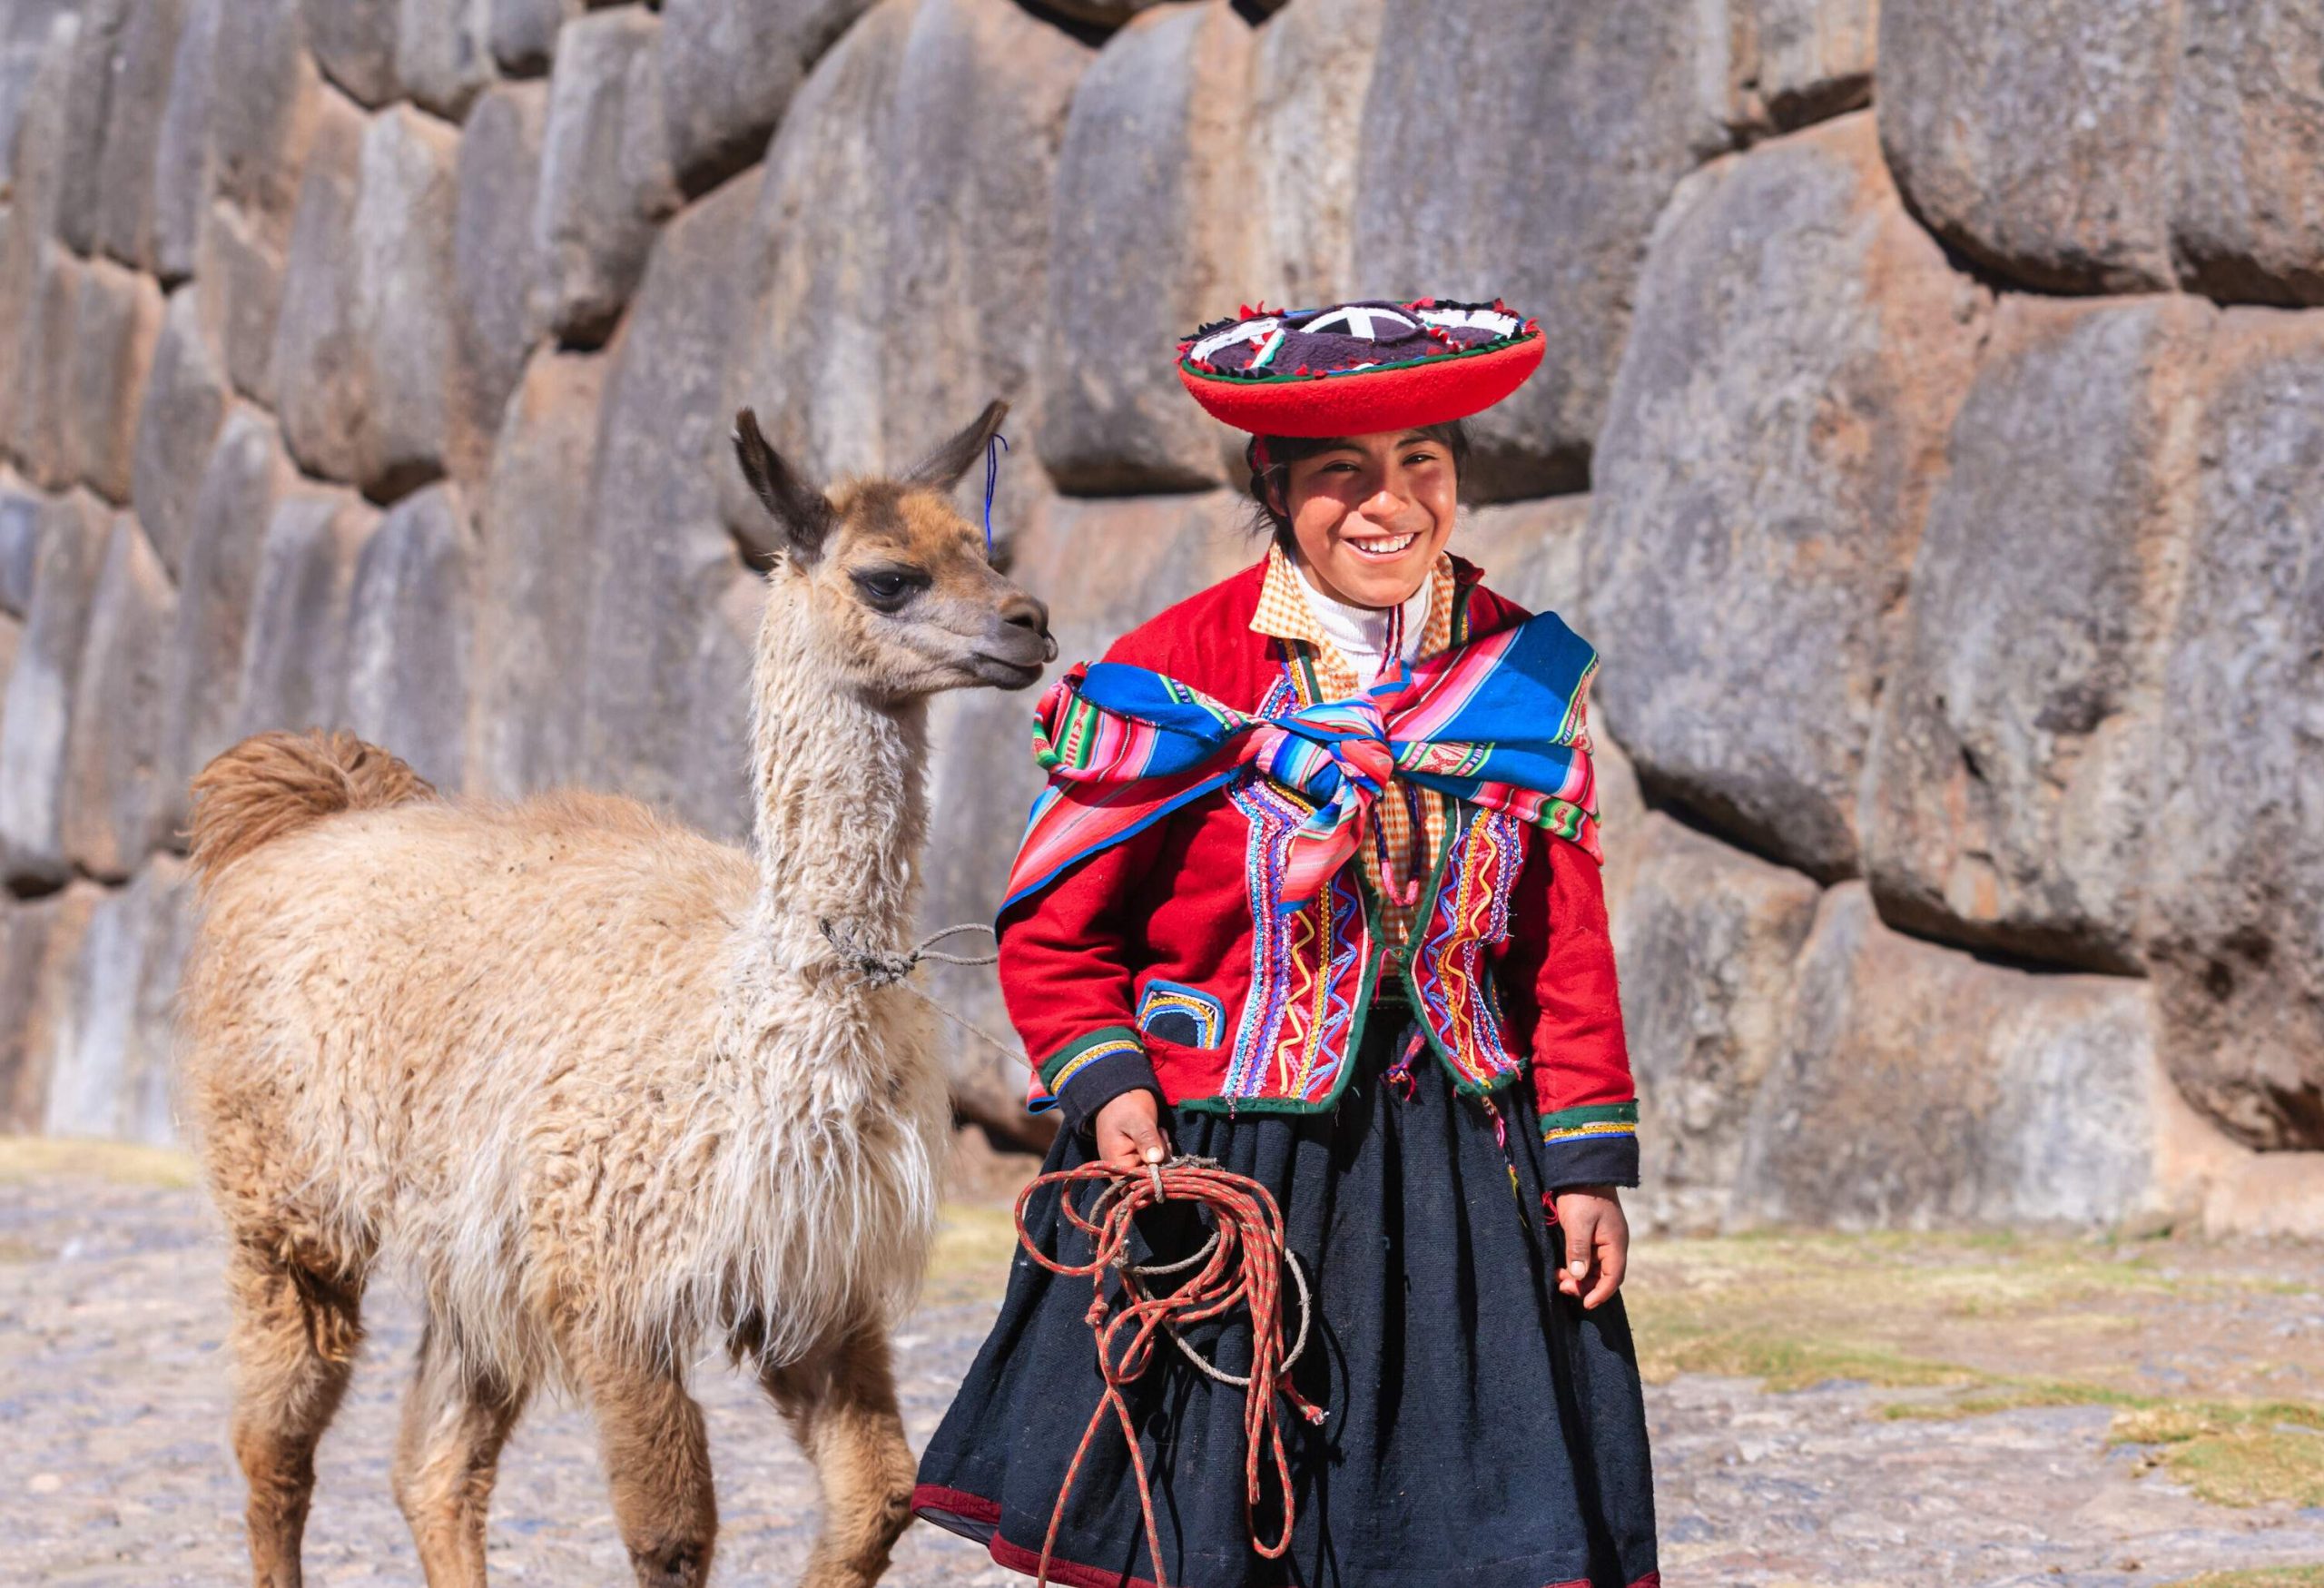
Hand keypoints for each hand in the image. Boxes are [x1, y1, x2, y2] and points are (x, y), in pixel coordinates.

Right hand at [1092, 1089, 1170, 1174]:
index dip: (1153, 1177)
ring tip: (1157, 1131)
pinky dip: (1162, 1148)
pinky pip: (1156, 1160)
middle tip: (1159, 1136)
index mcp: (1115, 1164)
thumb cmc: (1124, 1105)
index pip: (1136, 1184)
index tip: (1161, 1157)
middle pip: (1148, 1178)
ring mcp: (1133, 1162)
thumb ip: (1146, 1140)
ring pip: (1156, 1169)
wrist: (1121, 1092)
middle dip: (1160, 1160)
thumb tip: (1156, 1159)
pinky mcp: (1141, 1156)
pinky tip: (1158, 1133)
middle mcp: (1123, 1168)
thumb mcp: (1137, 1121)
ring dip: (1163, 1152)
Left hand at [1551, 1186, 1627, 1309]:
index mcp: (1616, 1243)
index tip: (1586, 1304)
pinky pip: (1589, 1259)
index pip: (1614, 1277)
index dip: (1601, 1293)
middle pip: (1604, 1276)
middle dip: (1586, 1286)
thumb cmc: (1581, 1195)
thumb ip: (1578, 1250)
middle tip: (1563, 1287)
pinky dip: (1578, 1266)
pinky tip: (1563, 1268)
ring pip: (1595, 1269)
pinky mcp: (1594, 1236)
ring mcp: (1604, 1240)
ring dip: (1580, 1277)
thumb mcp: (1578, 1223)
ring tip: (1559, 1278)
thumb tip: (1579, 1276)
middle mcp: (1613, 1245)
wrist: (1583, 1171)